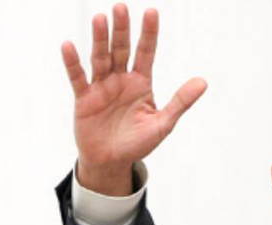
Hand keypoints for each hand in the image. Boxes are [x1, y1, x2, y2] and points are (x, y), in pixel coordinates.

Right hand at [60, 4, 206, 194]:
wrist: (112, 162)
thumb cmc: (137, 143)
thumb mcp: (162, 124)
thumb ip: (180, 102)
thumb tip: (203, 82)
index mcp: (141, 83)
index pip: (146, 52)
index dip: (149, 33)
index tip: (152, 12)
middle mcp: (121, 79)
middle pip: (121, 50)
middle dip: (121, 29)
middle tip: (121, 7)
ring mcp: (101, 87)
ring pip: (100, 58)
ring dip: (100, 39)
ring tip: (100, 19)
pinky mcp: (84, 98)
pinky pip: (77, 78)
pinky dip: (72, 63)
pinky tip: (69, 46)